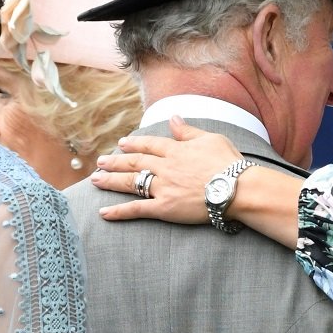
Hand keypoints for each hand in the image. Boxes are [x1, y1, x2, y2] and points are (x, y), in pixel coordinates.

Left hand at [93, 118, 241, 222]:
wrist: (236, 188)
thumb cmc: (229, 163)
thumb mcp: (211, 139)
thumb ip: (188, 131)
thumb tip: (174, 118)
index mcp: (176, 150)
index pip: (149, 145)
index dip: (134, 144)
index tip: (122, 143)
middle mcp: (165, 166)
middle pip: (134, 162)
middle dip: (116, 161)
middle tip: (101, 162)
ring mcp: (163, 187)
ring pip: (131, 182)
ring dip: (111, 180)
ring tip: (96, 180)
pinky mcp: (164, 207)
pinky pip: (137, 209)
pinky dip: (119, 212)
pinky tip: (103, 213)